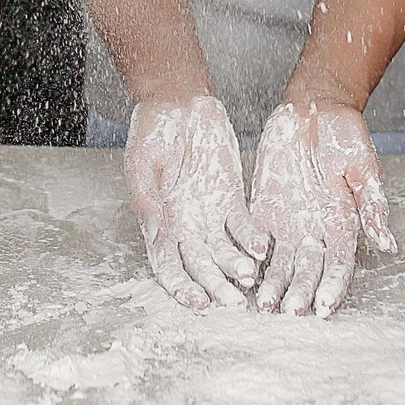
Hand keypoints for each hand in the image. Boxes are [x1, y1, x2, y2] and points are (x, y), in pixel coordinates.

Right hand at [125, 95, 264, 309]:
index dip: (181, 288)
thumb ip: (149, 204)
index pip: (168, 267)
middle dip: (216, 287)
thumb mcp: (142, 167)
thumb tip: (155, 237)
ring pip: (225, 253)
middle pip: (201, 267)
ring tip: (250, 277)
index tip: (197, 302)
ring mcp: (210, 215)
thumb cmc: (152, 132)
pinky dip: (252, 240)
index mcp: (158, 224)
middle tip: (233, 303)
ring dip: (237, 268)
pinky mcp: (232, 199)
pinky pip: (244, 227)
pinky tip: (262, 249)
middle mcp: (185, 227)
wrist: (179, 101)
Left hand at [247, 102, 397, 315]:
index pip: (339, 266)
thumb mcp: (363, 168)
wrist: (314, 108)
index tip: (323, 307)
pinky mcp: (265, 208)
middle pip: (308, 271)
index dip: (332, 288)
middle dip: (300, 293)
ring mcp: (289, 222)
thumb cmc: (345, 135)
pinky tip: (243, 272)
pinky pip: (256, 238)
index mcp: (343, 224)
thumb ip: (371, 206)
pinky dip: (250, 256)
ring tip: (264, 304)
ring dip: (274, 284)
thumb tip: (387, 243)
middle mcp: (315, 230)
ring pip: (281, 263)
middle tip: (289, 312)